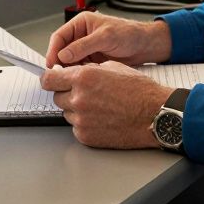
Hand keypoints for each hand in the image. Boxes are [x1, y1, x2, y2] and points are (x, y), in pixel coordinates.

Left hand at [40, 61, 171, 147]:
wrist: (155, 114)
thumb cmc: (140, 91)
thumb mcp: (113, 67)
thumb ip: (88, 69)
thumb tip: (73, 72)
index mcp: (83, 77)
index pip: (48, 79)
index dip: (49, 78)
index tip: (50, 80)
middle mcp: (79, 98)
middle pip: (57, 97)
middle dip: (67, 93)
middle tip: (85, 93)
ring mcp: (81, 119)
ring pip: (67, 112)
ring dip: (76, 109)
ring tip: (100, 106)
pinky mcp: (86, 136)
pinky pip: (76, 127)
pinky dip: (85, 123)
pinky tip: (102, 118)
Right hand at [45, 13, 171, 67]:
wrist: (145, 46)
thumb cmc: (130, 34)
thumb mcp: (106, 37)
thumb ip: (84, 46)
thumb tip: (63, 55)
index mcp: (82, 23)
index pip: (60, 36)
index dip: (53, 50)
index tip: (51, 64)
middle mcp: (81, 36)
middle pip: (62, 50)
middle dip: (59, 63)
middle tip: (58, 75)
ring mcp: (86, 49)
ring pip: (69, 61)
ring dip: (69, 70)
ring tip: (71, 78)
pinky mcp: (92, 60)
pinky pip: (79, 68)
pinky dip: (78, 74)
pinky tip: (82, 79)